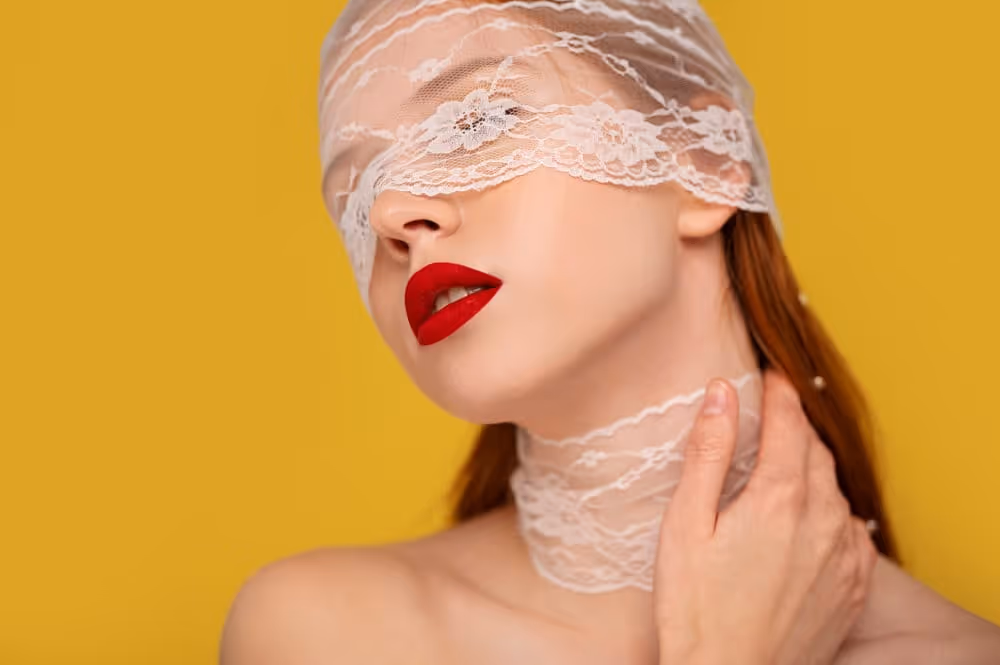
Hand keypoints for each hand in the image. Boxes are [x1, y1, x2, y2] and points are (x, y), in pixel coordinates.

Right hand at [653, 371, 877, 664]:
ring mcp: (843, 557)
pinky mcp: (852, 588)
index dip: (779, 393)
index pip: (789, 423)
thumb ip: (708, 452)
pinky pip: (851, 531)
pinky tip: (809, 519)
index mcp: (780, 498)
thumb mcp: (686, 523)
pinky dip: (831, 511)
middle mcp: (823, 521)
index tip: (769, 375)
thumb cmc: (695, 605)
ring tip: (785, 468)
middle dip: (795, 427)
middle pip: (817, 452)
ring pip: (837, 490)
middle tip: (772, 417)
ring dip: (814, 469)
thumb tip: (720, 394)